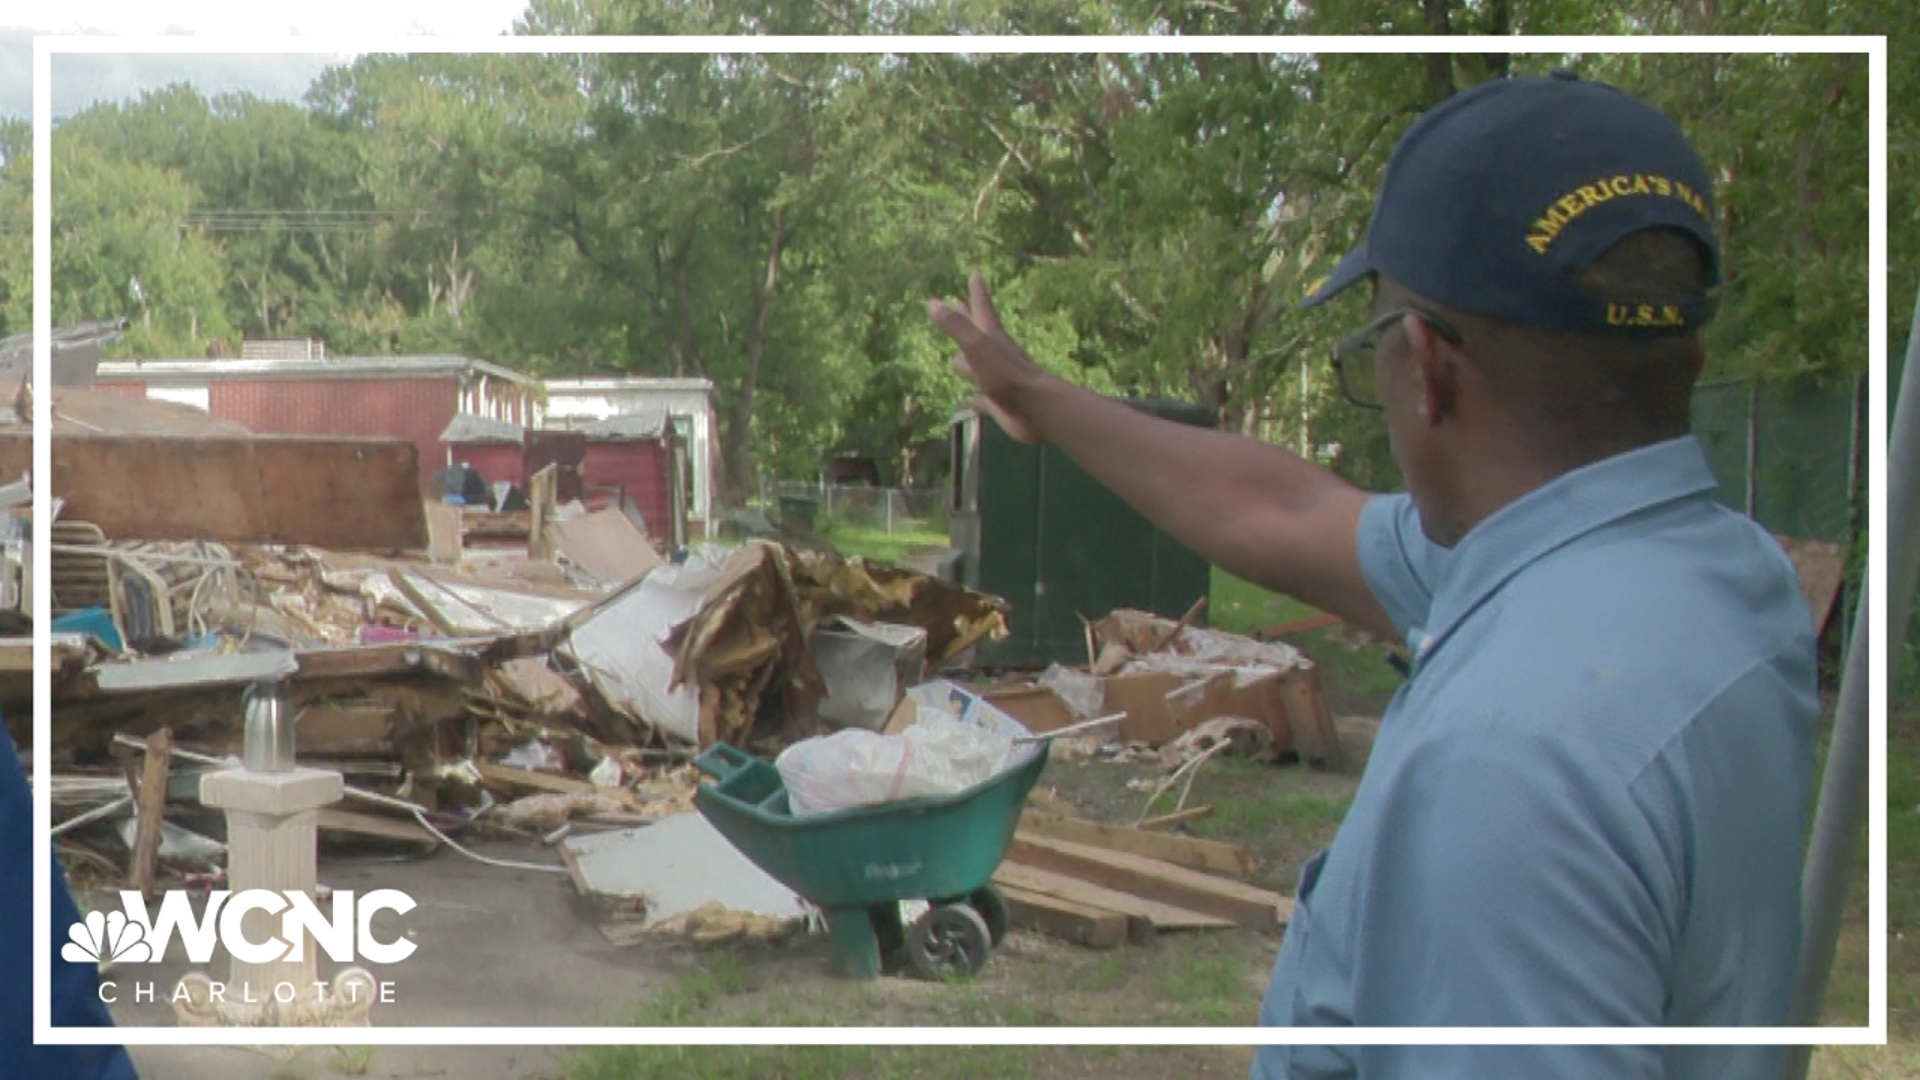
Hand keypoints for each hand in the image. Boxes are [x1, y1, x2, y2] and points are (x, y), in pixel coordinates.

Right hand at [928, 272, 1046, 444]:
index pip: (981, 308)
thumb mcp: (977, 346)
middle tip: (958, 306)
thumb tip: (932, 302)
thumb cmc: (1006, 373)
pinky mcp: (997, 402)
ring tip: (956, 362)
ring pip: (975, 368)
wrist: (1035, 407)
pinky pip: (980, 399)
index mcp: (991, 337)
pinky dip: (974, 399)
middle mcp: (994, 355)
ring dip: (966, 364)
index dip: (977, 292)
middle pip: (975, 335)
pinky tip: (970, 401)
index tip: (975, 274)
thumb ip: (955, 326)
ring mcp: (996, 379)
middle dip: (967, 320)